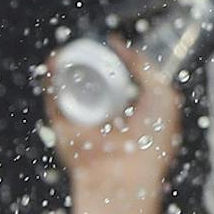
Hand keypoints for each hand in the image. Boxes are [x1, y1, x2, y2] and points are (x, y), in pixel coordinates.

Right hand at [42, 39, 182, 207]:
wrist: (125, 175)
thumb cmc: (152, 141)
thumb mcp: (163, 96)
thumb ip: (146, 68)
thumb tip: (121, 45)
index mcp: (131, 109)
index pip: (119, 77)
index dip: (113, 58)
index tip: (109, 39)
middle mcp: (106, 113)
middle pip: (91, 78)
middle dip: (86, 58)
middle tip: (87, 38)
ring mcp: (84, 120)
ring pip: (69, 86)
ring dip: (65, 65)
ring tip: (69, 45)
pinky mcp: (63, 129)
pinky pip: (53, 100)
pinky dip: (50, 79)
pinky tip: (55, 60)